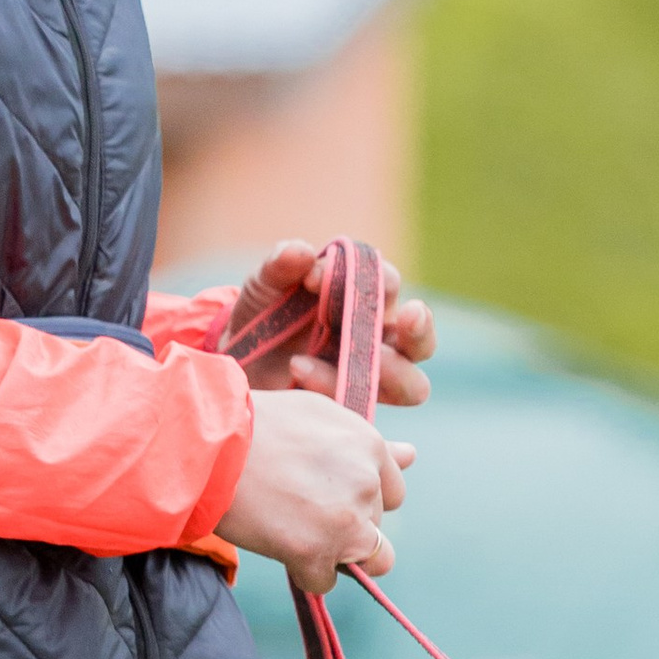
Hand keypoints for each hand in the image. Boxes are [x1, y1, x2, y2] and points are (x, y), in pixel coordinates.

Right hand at [218, 390, 414, 593]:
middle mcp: (367, 483)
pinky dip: (304, 572)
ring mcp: (346, 520)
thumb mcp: (316, 416)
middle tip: (297, 506)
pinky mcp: (317, 551)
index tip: (324, 492)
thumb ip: (365, 444)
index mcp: (369, 446)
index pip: (391, 494)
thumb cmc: (253, 425)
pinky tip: (278, 544)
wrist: (207, 445)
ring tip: (297, 532)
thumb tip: (412, 455)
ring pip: (368, 559)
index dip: (358, 499)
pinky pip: (325, 581)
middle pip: (376, 526)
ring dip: (338, 554)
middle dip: (345, 525)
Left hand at [231, 240, 434, 410]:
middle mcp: (378, 339)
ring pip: (410, 386)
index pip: (389, 284)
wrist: (236, 359)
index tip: (312, 278)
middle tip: (408, 320)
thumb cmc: (264, 313)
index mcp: (367, 298)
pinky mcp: (350, 406)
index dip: (365, 278)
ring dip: (386, 375)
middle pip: (422, 342)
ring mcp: (368, 377)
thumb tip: (302, 252)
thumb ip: (280, 265)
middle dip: (420, 333)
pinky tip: (297, 369)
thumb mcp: (265, 283)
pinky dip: (333, 389)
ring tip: (337, 359)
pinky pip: (362, 406)